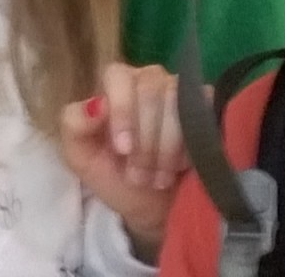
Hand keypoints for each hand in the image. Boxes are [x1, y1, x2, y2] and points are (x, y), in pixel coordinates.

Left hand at [59, 62, 186, 259]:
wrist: (154, 208)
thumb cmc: (116, 177)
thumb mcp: (82, 158)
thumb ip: (74, 125)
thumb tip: (95, 103)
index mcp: (116, 84)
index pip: (118, 76)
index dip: (122, 112)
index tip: (123, 150)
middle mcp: (150, 78)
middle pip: (150, 91)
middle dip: (144, 142)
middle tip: (139, 175)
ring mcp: (183, 90)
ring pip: (177, 104)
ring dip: (166, 150)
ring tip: (157, 177)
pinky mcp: (210, 107)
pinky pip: (203, 116)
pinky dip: (190, 148)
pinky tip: (182, 167)